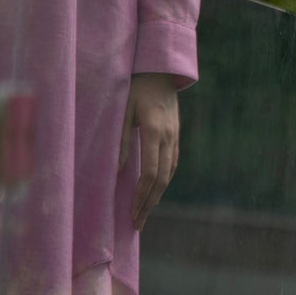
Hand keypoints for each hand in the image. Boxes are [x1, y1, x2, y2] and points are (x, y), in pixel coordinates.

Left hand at [118, 71, 181, 230]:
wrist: (160, 70)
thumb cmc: (135, 87)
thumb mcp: (122, 111)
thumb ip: (121, 140)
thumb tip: (120, 170)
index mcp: (154, 131)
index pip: (150, 172)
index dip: (141, 196)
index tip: (132, 214)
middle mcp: (168, 137)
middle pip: (162, 179)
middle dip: (149, 203)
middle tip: (137, 223)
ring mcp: (175, 136)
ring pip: (170, 173)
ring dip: (157, 195)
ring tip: (145, 213)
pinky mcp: (176, 134)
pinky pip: (173, 163)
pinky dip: (164, 180)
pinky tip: (156, 190)